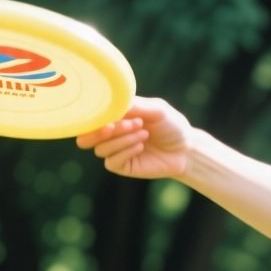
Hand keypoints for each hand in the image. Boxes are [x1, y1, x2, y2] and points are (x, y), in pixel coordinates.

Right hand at [75, 96, 194, 179]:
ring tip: (144, 133)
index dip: (93, 117)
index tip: (108, 115)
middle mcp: (111, 134)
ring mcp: (115, 151)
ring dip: (121, 139)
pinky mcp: (122, 166)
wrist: (186, 149)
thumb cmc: (171, 125)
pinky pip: (111, 161)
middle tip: (115, 126)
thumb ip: (135, 105)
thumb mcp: (156, 109)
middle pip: (85, 138)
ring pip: (101, 149)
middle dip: (98, 132)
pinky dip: (125, 151)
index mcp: (114, 117)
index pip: (90, 118)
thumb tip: (112, 103)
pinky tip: (141, 146)